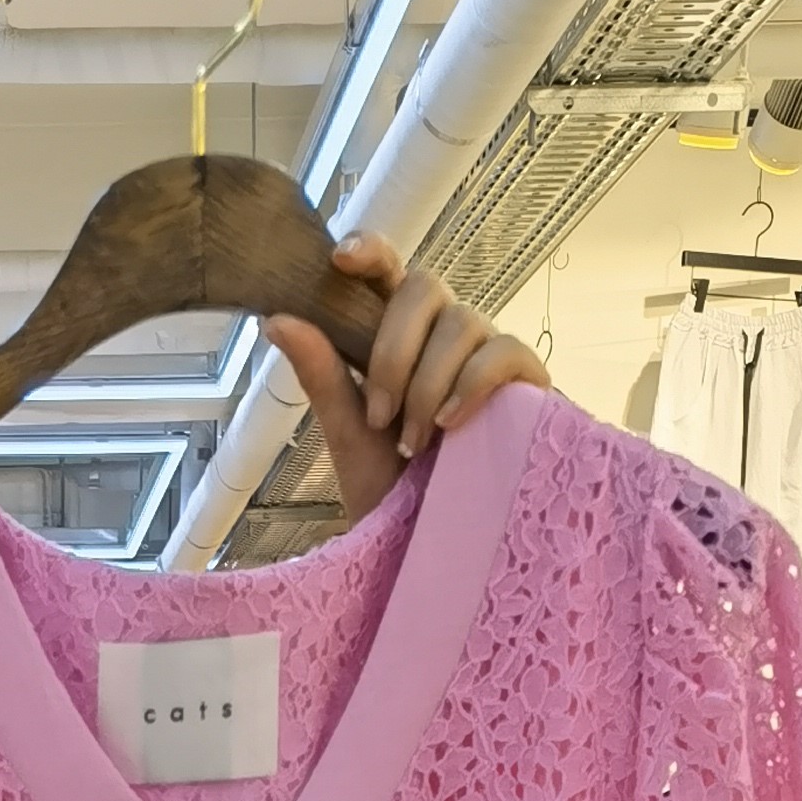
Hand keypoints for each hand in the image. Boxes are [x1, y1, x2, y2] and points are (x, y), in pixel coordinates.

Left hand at [264, 236, 550, 525]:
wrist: (433, 550)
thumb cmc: (394, 492)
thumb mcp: (348, 435)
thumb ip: (321, 375)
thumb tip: (276, 318)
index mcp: (399, 336)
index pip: (389, 270)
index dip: (370, 250)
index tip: (339, 259)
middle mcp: (444, 334)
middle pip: (424, 285)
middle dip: (393, 350)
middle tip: (379, 417)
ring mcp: (486, 353)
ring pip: (461, 321)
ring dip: (428, 384)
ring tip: (415, 443)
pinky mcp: (525, 382)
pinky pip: (503, 352)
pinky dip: (472, 383)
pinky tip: (453, 424)